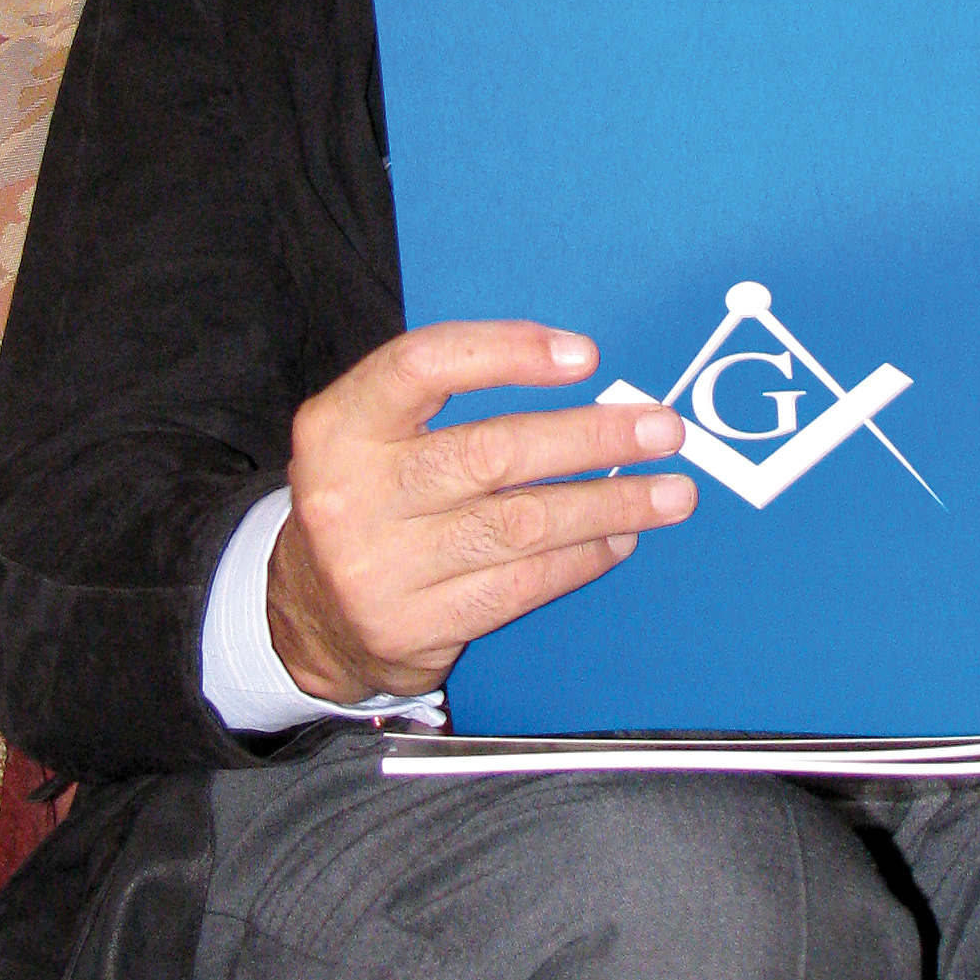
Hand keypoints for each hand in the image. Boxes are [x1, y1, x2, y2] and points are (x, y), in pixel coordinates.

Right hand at [266, 322, 693, 705]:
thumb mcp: (375, 437)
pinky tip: (617, 540)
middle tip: (661, 429)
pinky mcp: (412, 627)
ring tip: (668, 492)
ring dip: (609, 504)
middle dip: (592, 437)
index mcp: (337, 427)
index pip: (422, 366)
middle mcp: (350, 495)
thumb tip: (583, 378)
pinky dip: (580, 559)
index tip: (585, 356)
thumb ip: (449, 402)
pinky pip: (519, 585)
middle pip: (492, 452)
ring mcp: (379, 568)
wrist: (310, 617)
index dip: (507, 353)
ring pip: (520, 524)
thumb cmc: (371, 502)